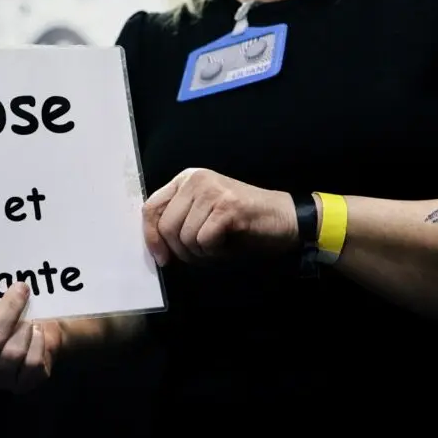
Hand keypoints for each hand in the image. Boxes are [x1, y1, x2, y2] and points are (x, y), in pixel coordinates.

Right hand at [0, 281, 62, 396]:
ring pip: (13, 352)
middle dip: (9, 311)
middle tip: (21, 288)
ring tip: (29, 318)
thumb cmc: (4, 315)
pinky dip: (38, 343)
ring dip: (24, 328)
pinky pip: (32, 363)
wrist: (36, 330)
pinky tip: (37, 332)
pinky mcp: (22, 384)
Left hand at [143, 167, 297, 265]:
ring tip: (219, 246)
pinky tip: (228, 245)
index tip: (161, 259)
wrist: (286, 219)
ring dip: (201, 253)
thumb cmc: (243, 223)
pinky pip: (204, 241)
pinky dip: (214, 253)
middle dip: (181, 251)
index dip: (151, 237)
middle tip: (203, 254)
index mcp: (186, 179)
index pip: (150, 207)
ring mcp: (212, 191)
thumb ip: (179, 222)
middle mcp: (196, 180)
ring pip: (185, 237)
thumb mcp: (203, 216)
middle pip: (166, 226)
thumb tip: (156, 247)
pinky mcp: (227, 207)